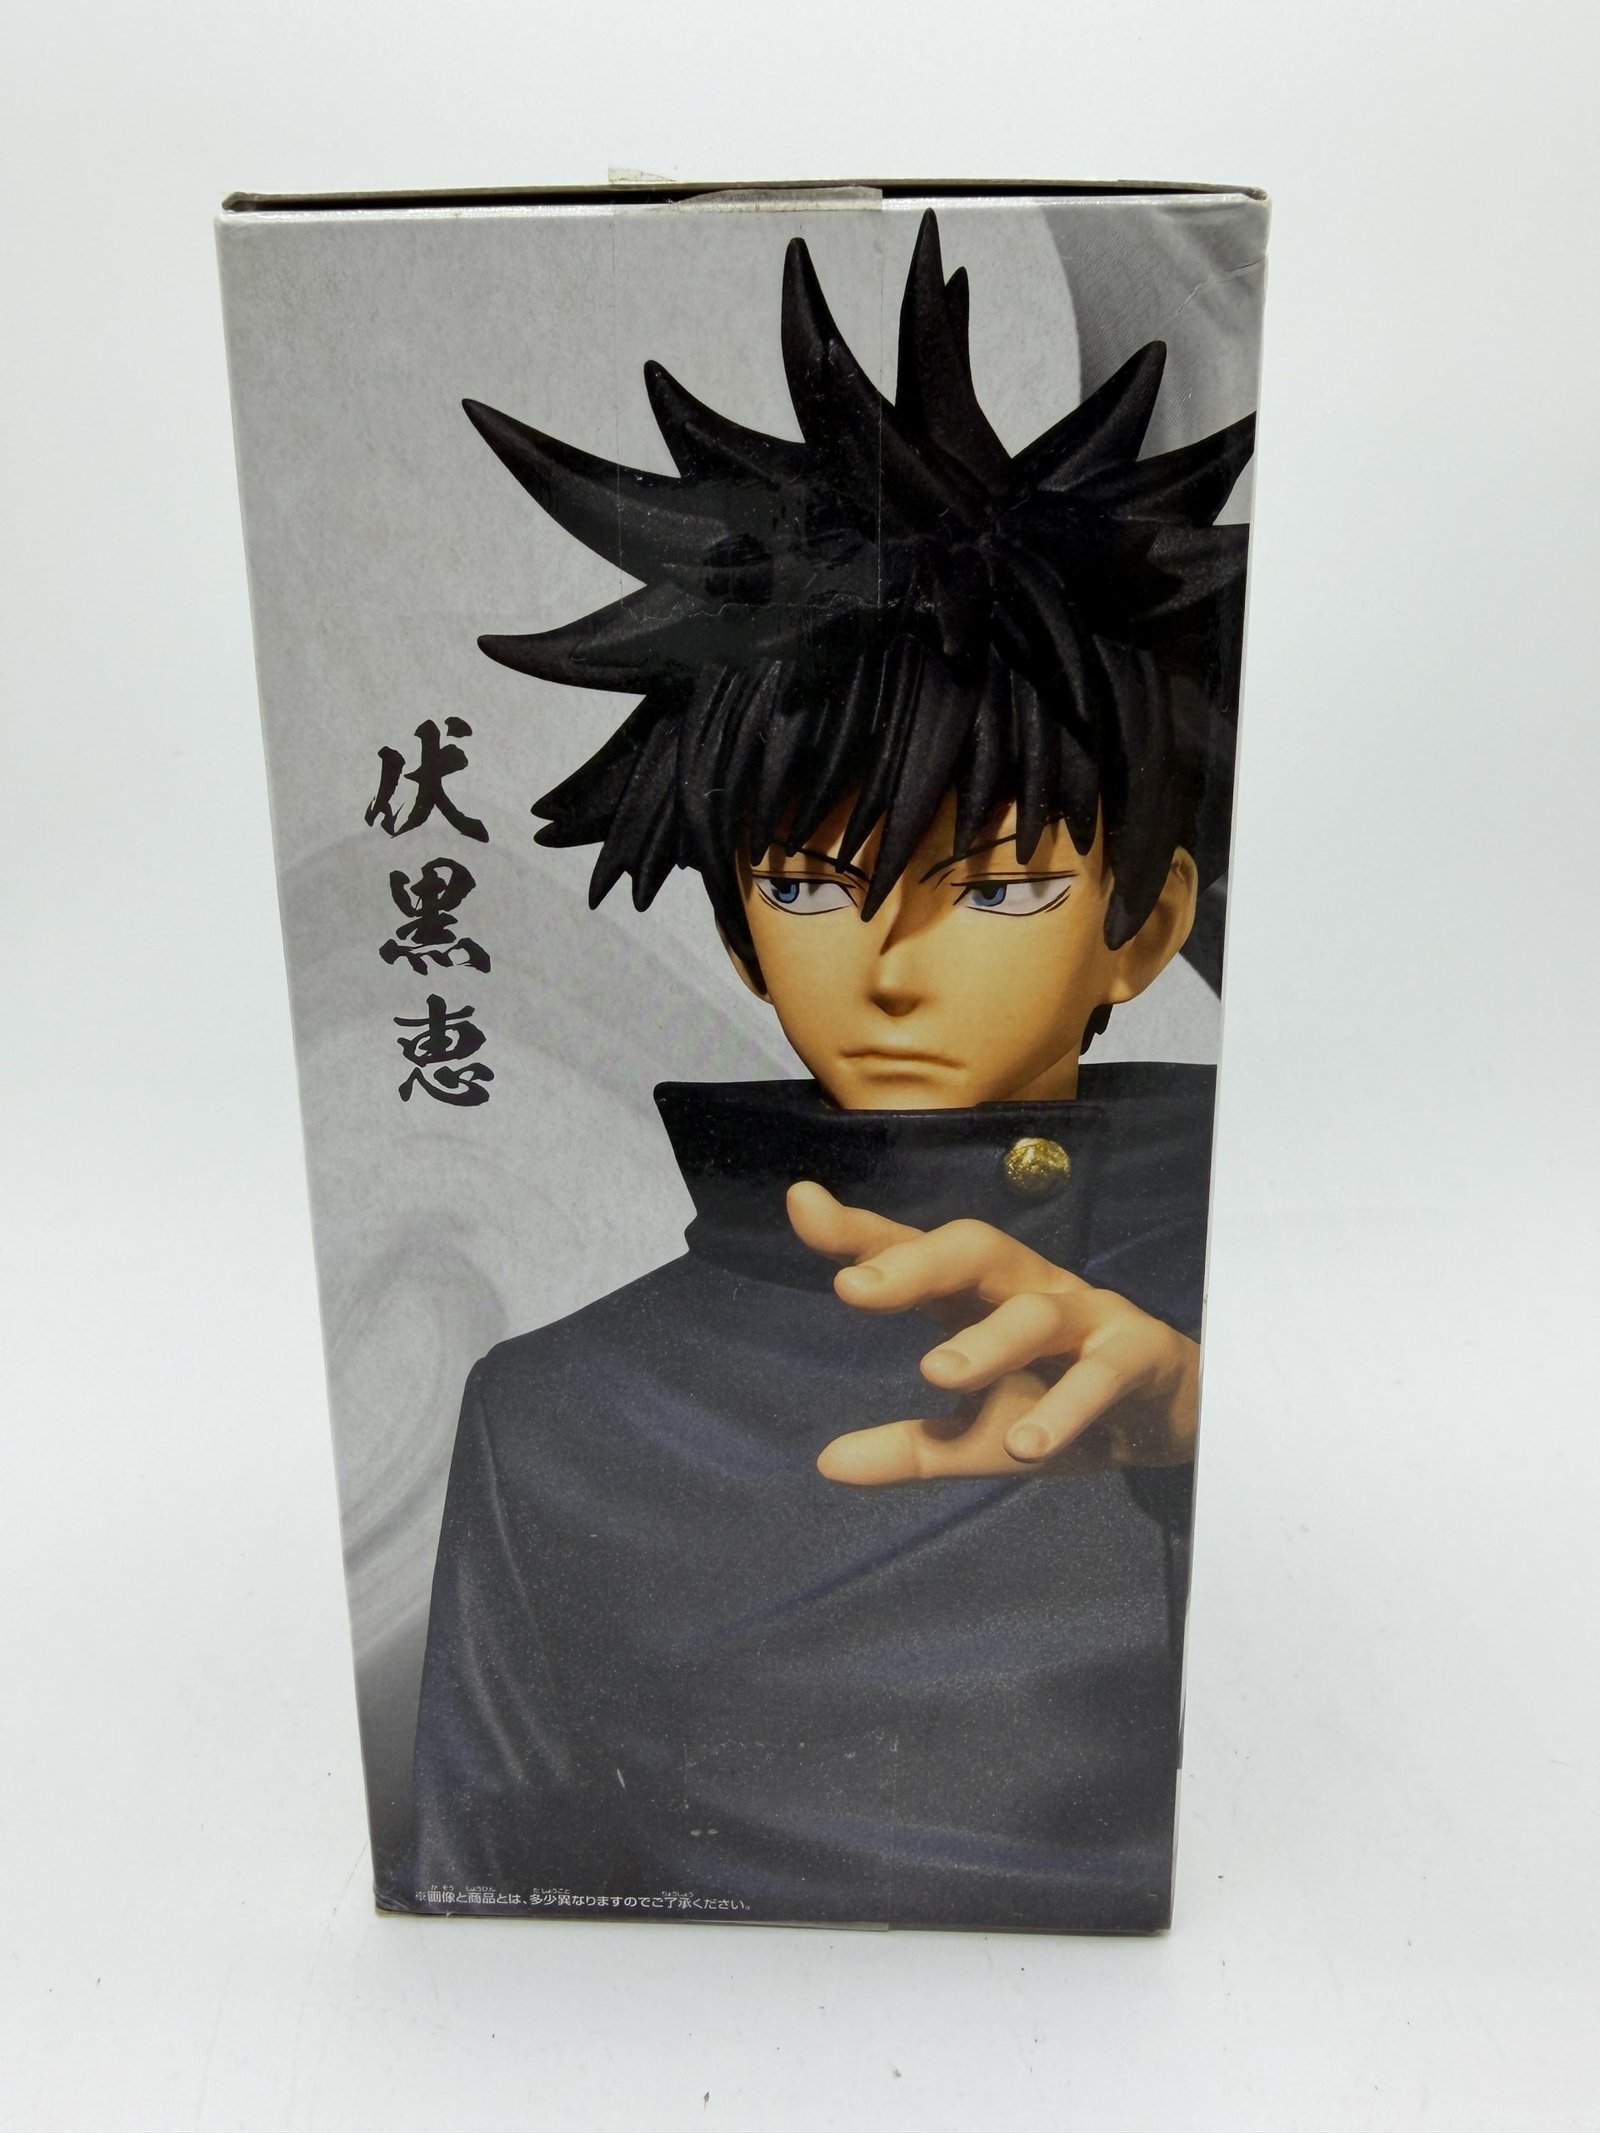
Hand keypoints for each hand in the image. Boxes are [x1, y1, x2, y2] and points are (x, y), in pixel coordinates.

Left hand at [787, 1180, 1199, 1486]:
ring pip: (1035, 1312)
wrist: (1169, 1423)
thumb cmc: (1060, 1406)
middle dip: (915, 1261)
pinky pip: (1103, 1372)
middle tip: (854, 1288)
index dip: (860, 1231)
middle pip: (975, 1248)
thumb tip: (826, 1464)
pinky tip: (1028, 1443)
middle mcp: (1029, 1289)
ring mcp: (1087, 1315)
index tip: (801, 1204)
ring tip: (936, 1375)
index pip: (917, 1254)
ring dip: (988, 1343)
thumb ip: (909, 1448)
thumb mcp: (978, 1434)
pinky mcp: (1139, 1353)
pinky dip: (1067, 1405)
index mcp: (981, 1297)